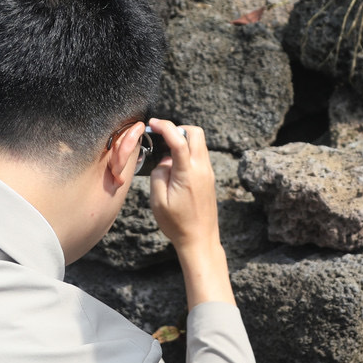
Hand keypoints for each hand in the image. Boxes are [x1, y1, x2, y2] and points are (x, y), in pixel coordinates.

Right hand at [147, 119, 232, 307]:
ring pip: (199, 143)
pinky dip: (187, 152)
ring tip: (165, 157)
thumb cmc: (177, 223)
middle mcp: (202, 168)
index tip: (153, 123)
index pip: (179, 139)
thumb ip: (159, 174)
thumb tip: (165, 160)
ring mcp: (208, 172)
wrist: (200, 240)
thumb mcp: (158, 200)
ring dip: (183, 141)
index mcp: (188, 173)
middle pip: (196, 132)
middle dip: (177, 129)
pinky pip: (200, 155)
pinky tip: (174, 168)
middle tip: (161, 138)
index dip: (165, 126)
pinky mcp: (209, 178)